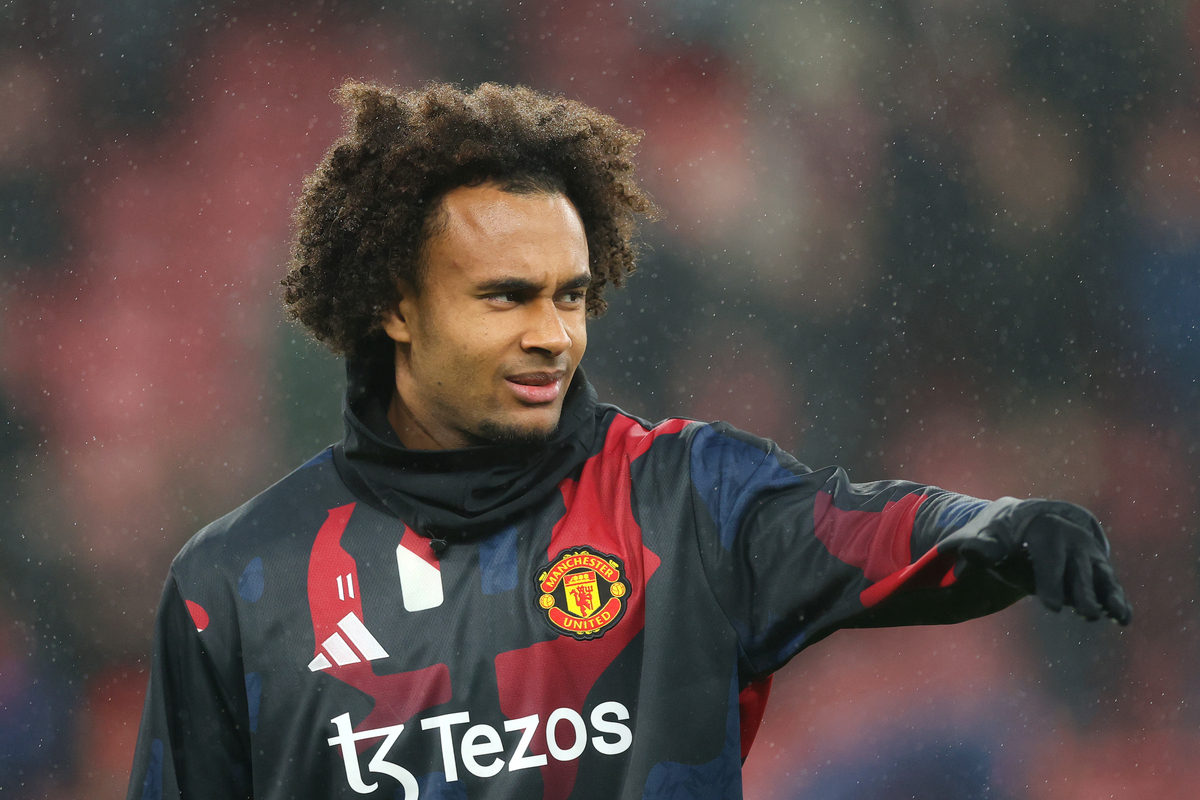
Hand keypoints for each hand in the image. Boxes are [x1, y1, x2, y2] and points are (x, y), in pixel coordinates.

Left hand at [957, 499, 1132, 624]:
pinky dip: (1115, 597)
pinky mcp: (1094, 562)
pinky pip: (1106, 580)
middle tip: (1085, 614)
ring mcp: (1085, 548)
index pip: (1048, 555)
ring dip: (1108, 594)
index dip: (1050, 580)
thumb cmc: (997, 531)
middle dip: (1081, 591)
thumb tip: (970, 552)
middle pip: (1078, 565)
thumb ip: (978, 546)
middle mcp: (1070, 533)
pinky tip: (1123, 618)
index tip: (1050, 606)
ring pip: (1099, 572)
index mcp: (1043, 524)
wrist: (1020, 520)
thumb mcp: (982, 534)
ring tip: (1117, 617)